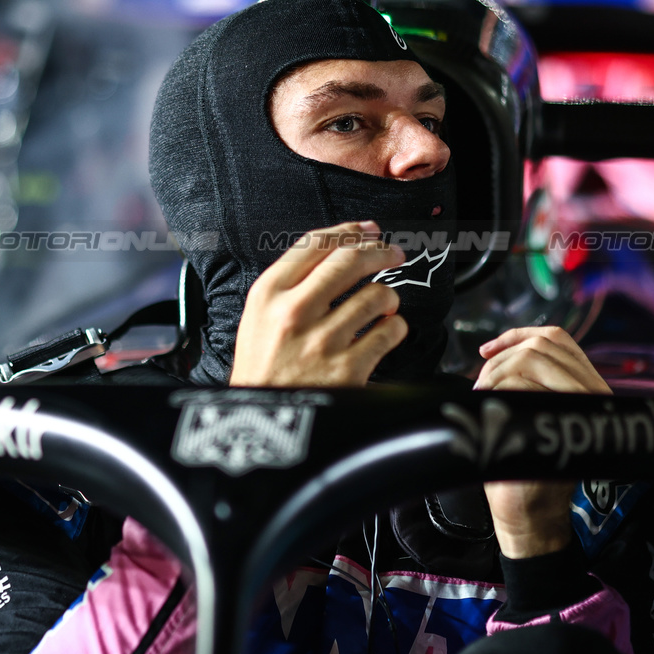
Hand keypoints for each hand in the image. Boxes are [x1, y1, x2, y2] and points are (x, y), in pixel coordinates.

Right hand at [230, 221, 407, 386]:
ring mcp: (323, 341)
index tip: (367, 230)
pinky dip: (395, 327)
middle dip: (380, 251)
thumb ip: (290, 284)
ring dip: (388, 296)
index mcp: (268, 295)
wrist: (260, 423)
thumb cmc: (262, 371)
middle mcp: (294, 313)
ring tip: (384, 304)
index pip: (315, 244)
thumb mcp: (257, 318)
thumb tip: (340, 250)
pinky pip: (390, 331)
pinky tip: (385, 330)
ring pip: (377, 294)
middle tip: (392, 254)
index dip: (349, 231)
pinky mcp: (348, 369)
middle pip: (350, 260)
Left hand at [475, 326, 610, 557]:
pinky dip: (498, 391)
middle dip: (501, 359)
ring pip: (532, 360)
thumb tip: (496, 353)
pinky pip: (525, 385)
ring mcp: (582, 406)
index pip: (557, 338)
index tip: (486, 350)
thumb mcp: (534, 416)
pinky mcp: (563, 421)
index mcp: (588, 387)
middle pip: (541, 346)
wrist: (531, 514)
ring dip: (497, 373)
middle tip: (481, 384)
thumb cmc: (525, 465)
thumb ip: (533, 384)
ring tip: (483, 397)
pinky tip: (490, 407)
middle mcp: (594, 393)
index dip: (517, 335)